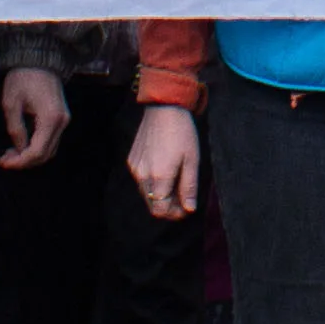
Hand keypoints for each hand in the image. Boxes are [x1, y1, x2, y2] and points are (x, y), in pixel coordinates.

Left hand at [0, 65, 68, 167]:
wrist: (38, 59)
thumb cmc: (23, 77)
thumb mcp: (11, 103)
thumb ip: (15, 129)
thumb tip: (17, 150)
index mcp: (50, 118)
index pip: (37, 152)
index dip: (20, 162)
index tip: (3, 163)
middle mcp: (62, 122)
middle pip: (45, 155)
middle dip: (24, 162)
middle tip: (4, 159)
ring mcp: (64, 120)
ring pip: (49, 150)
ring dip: (30, 156)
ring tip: (10, 154)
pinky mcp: (61, 118)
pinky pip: (50, 141)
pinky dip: (37, 147)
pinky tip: (21, 145)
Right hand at [129, 100, 201, 221]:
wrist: (164, 108)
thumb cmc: (182, 133)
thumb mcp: (192, 160)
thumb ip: (189, 187)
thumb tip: (189, 209)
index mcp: (159, 178)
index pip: (161, 210)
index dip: (174, 214)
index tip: (186, 208)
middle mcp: (143, 176)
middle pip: (152, 204)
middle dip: (168, 206)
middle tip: (183, 198)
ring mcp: (135, 168)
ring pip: (146, 194)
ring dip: (160, 195)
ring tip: (175, 183)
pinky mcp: (132, 160)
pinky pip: (141, 180)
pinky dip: (152, 182)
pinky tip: (164, 170)